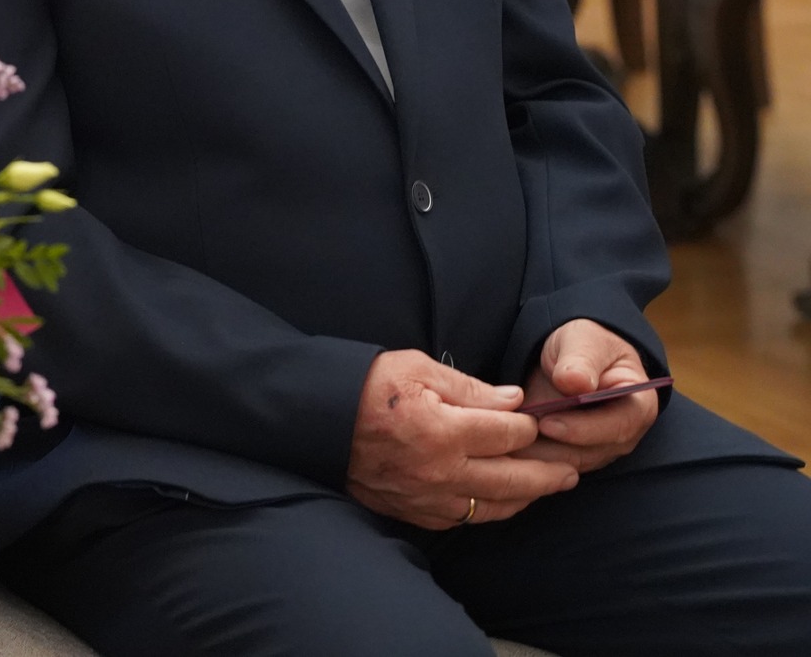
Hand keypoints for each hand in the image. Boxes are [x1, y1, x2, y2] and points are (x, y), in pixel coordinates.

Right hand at [347, 349, 578, 529]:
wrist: (315, 417)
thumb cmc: (366, 385)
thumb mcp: (416, 368)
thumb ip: (470, 388)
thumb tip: (514, 402)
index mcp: (442, 430)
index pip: (508, 434)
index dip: (530, 426)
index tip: (540, 420)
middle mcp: (439, 471)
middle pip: (512, 479)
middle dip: (547, 474)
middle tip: (571, 471)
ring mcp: (425, 497)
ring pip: (492, 507)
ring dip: (524, 498)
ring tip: (546, 489)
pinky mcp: (411, 511)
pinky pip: (462, 520)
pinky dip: (488, 511)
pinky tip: (500, 501)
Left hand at [510, 319, 658, 474]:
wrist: (570, 357)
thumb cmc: (583, 345)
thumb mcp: (583, 340)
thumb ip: (581, 361)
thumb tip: (575, 382)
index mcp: (637, 405)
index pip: (617, 427)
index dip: (582, 429)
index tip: (547, 423)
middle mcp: (622, 435)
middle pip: (588, 454)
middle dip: (549, 449)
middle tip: (509, 438)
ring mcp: (598, 450)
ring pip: (565, 466)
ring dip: (532, 458)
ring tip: (499, 443)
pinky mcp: (573, 456)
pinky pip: (549, 466)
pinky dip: (526, 460)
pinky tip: (501, 449)